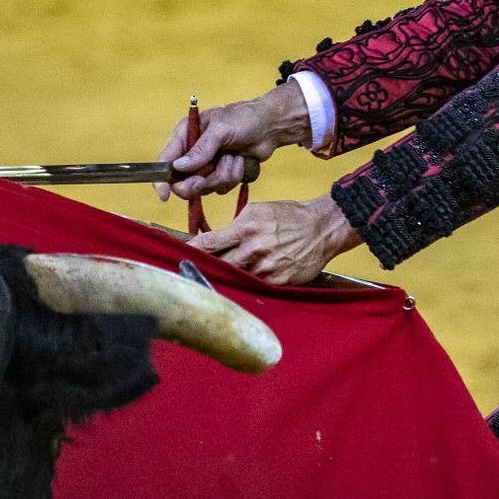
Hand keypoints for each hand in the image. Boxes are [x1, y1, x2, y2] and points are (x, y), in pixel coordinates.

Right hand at [154, 83, 311, 200]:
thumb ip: (201, 149)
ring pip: (204, 188)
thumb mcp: (221, 129)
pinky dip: (233, 177)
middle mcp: (192, 153)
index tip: (164, 195)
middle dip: (197, 182)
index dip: (161, 180)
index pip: (164, 162)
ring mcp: (207, 165)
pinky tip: (240, 161)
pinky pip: (221, 188)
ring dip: (222, 176)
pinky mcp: (222, 174)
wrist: (271, 126)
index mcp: (185, 135)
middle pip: (182, 182)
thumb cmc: (244, 118)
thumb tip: (179, 167)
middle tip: (206, 178)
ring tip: (233, 157)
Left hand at [187, 196, 361, 285]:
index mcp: (245, 229)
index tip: (177, 257)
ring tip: (216, 281)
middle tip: (193, 273)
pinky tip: (242, 285)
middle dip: (206, 269)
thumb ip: (236, 224)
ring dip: (226, 280)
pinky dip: (247, 286)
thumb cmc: (289, 216)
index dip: (191, 252)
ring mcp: (266, 268)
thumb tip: (215, 238)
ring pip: (235, 279)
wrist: (321, 227)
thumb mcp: (259, 210)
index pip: (209, 243)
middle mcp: (253, 249)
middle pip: (218, 266)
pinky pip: (255, 287)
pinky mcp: (277, 281)